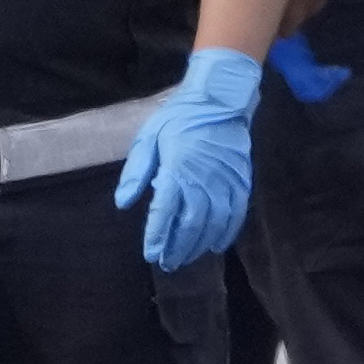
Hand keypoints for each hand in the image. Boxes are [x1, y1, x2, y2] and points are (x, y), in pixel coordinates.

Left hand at [112, 46, 262, 269]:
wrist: (220, 99)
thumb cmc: (179, 118)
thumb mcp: (148, 138)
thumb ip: (136, 172)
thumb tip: (123, 203)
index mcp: (176, 169)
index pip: (165, 211)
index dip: (157, 236)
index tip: (150, 253)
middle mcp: (202, 179)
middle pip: (190, 224)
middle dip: (177, 248)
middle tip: (167, 263)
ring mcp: (225, 181)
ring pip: (213, 224)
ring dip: (199, 246)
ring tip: (186, 258)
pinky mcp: (241, 181)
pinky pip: (236, 214)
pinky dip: (227, 234)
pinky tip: (216, 246)